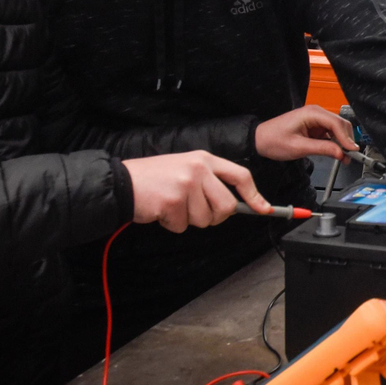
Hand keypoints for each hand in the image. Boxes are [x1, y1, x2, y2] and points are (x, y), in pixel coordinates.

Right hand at [123, 151, 268, 233]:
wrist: (122, 182)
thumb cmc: (155, 178)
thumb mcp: (186, 168)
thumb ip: (209, 181)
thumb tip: (237, 204)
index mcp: (204, 159)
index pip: (240, 176)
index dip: (254, 195)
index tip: (263, 208)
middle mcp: (198, 169)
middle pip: (227, 206)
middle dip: (214, 216)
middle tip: (195, 211)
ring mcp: (186, 185)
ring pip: (205, 219)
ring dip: (188, 220)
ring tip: (171, 205)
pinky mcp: (173, 202)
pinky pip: (183, 226)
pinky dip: (171, 224)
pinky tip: (160, 210)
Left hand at [255, 104, 359, 161]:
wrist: (259, 140)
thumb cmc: (273, 140)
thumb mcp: (299, 147)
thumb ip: (322, 149)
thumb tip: (341, 153)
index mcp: (311, 113)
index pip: (336, 123)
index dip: (347, 138)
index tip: (353, 151)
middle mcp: (316, 113)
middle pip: (340, 124)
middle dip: (347, 140)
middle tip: (350, 156)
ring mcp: (316, 119)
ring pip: (338, 129)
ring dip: (343, 142)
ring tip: (345, 157)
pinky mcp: (315, 127)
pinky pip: (331, 133)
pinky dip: (336, 143)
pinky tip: (337, 153)